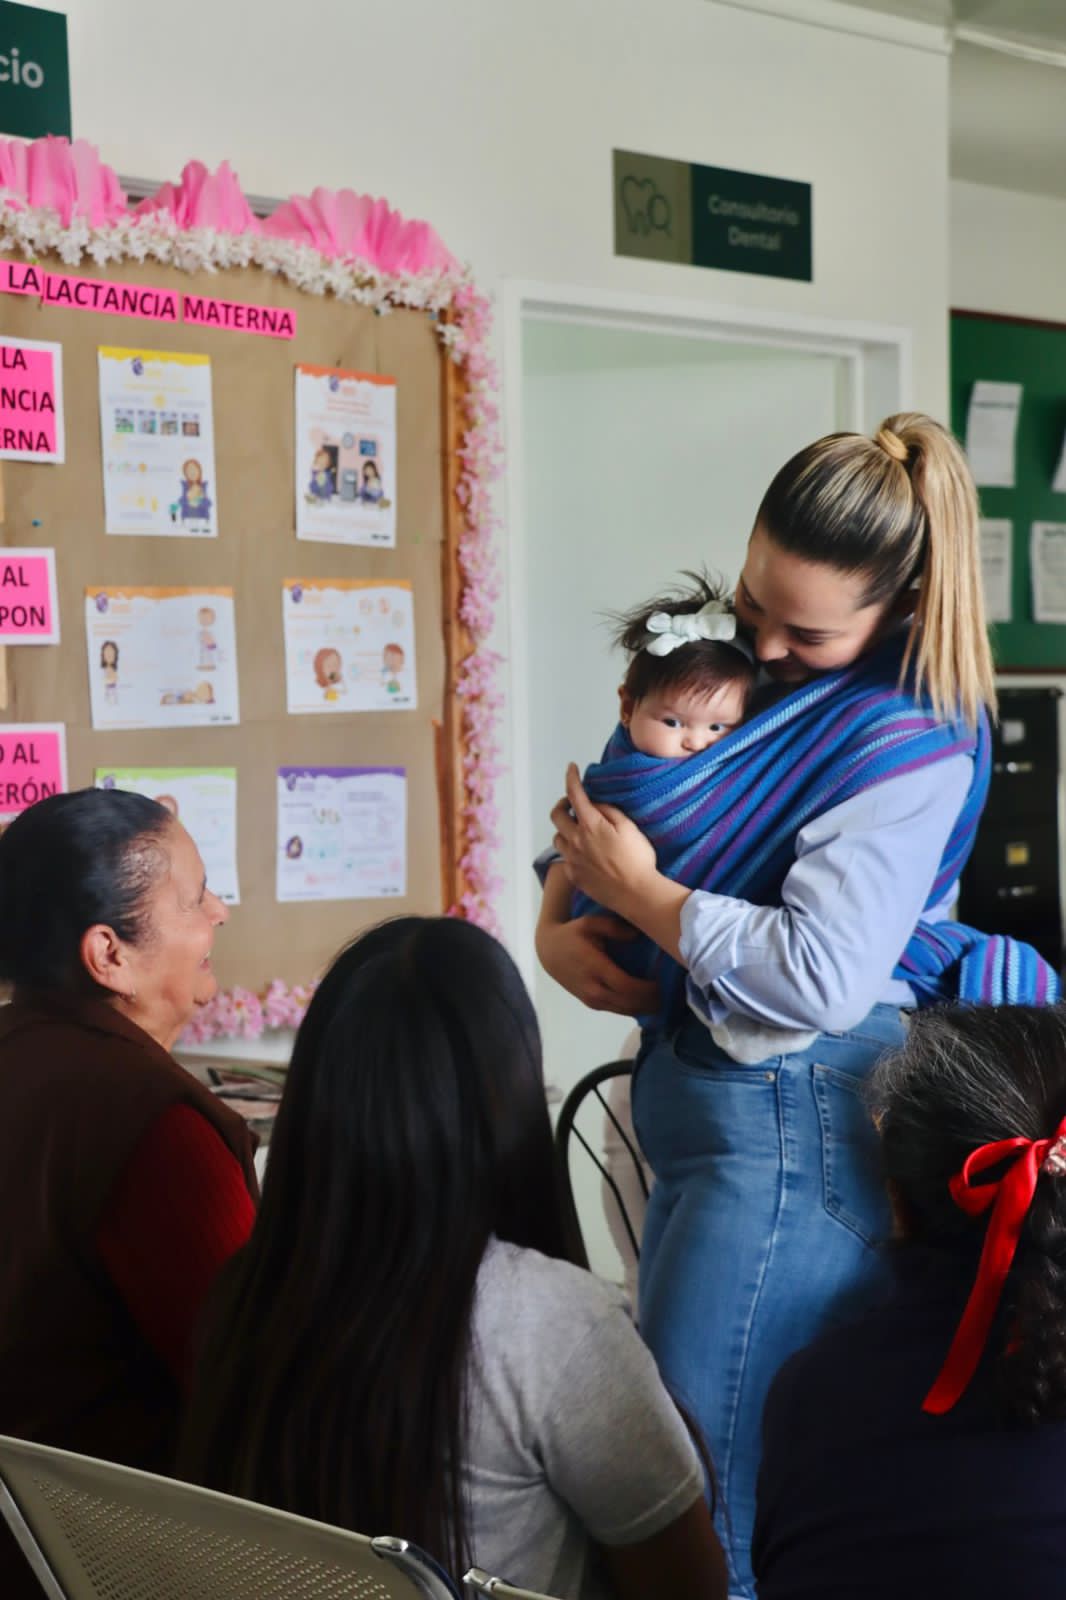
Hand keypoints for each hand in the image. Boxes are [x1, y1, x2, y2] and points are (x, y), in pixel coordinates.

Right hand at [536, 911, 660, 1015]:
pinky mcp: (591, 1003)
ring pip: (623, 1010)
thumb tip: (637, 935)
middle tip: (670, 994)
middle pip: (628, 1003)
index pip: (626, 986)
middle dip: (650, 1001)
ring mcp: (591, 999)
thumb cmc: (572, 935)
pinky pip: (617, 1010)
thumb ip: (613, 928)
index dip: (647, 989)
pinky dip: (634, 1008)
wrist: (548, 952)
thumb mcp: (590, 923)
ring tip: (663, 1000)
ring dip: (644, 1008)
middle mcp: (593, 988)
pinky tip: (647, 1003)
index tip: (663, 983)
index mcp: (595, 968)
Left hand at [551, 764, 657, 918]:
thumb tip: (594, 805)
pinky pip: (564, 858)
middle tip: (573, 804)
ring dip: (565, 829)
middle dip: (562, 804)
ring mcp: (572, 860)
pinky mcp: (574, 876)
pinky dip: (570, 850)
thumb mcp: (629, 827)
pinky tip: (584, 853)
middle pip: (556, 815)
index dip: (571, 778)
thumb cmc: (638, 860)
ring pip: (557, 838)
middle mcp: (576, 841)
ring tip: (579, 830)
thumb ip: (609, 812)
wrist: (637, 894)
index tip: (571, 768)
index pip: (574, 794)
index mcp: (591, 825)